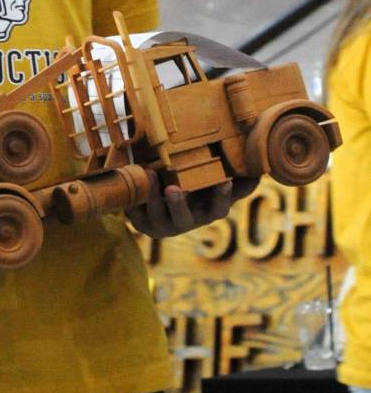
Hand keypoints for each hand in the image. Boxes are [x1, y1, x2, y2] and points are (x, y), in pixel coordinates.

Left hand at [126, 170, 259, 238]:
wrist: (155, 191)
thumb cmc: (191, 183)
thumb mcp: (210, 179)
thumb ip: (234, 176)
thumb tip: (259, 168)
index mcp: (205, 212)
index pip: (217, 209)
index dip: (221, 197)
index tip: (223, 181)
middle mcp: (184, 222)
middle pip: (183, 219)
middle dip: (179, 205)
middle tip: (175, 188)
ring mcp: (160, 224)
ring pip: (157, 216)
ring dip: (154, 198)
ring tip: (151, 176)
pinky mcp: (140, 221)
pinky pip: (135, 213)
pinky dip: (134, 200)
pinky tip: (134, 181)